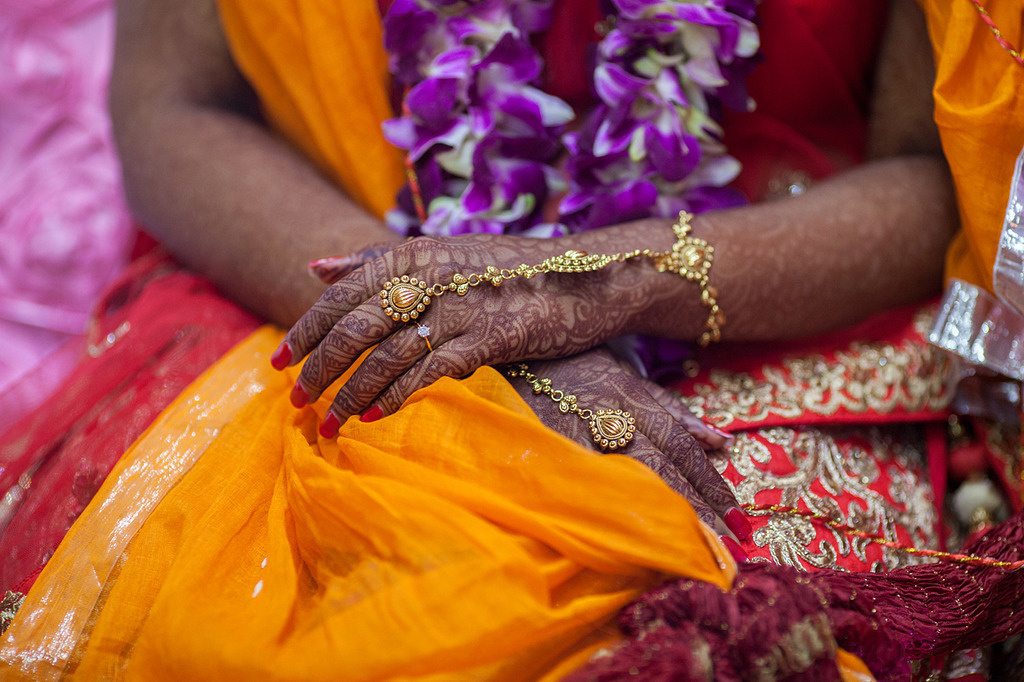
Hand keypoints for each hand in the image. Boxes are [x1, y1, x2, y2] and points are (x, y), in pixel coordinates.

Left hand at [277, 234, 651, 430]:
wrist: (580, 280)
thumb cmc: (502, 272)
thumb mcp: (437, 256)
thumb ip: (374, 262)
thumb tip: (314, 268)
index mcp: (409, 255)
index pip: (340, 294)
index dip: (305, 330)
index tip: (276, 362)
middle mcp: (427, 277)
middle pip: (354, 327)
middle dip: (318, 367)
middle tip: (293, 400)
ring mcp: (456, 308)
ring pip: (385, 355)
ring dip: (350, 393)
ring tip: (325, 423)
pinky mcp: (484, 339)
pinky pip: (426, 372)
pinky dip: (395, 396)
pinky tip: (373, 418)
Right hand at [505, 345, 748, 533]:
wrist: (515, 348)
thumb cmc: (577, 361)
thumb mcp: (629, 376)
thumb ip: (672, 409)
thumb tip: (720, 442)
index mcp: (635, 399)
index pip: (682, 447)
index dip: (710, 484)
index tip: (737, 519)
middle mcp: (612, 417)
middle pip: (662, 468)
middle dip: (694, 508)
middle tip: (723, 544)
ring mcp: (577, 434)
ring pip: (625, 478)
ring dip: (657, 514)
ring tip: (683, 550)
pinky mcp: (548, 446)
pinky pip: (581, 480)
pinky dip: (605, 505)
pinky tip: (622, 536)